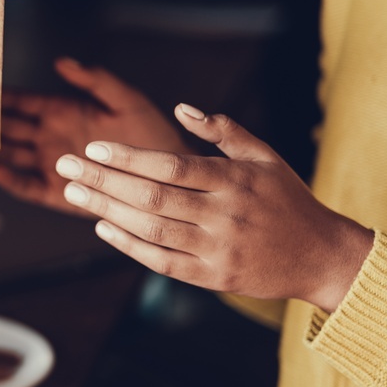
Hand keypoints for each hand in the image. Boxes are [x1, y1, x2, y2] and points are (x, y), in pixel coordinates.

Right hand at [0, 57, 188, 216]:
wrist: (171, 178)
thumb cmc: (153, 135)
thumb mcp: (127, 100)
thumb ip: (95, 80)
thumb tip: (62, 62)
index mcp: (62, 111)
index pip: (21, 101)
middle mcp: (50, 137)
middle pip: (7, 128)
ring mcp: (51, 165)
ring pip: (9, 156)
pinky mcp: (58, 193)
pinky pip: (28, 186)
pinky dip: (11, 181)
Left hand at [54, 104, 374, 311]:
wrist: (320, 256)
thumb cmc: (286, 199)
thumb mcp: (264, 156)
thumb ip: (223, 131)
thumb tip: (181, 108)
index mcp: (235, 180)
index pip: (171, 166)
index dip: (128, 157)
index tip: (92, 148)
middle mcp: (224, 215)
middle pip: (151, 197)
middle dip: (103, 180)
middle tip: (66, 166)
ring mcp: (218, 249)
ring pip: (151, 229)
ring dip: (106, 209)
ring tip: (73, 192)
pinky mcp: (213, 278)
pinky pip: (161, 261)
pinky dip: (128, 245)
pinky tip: (102, 226)